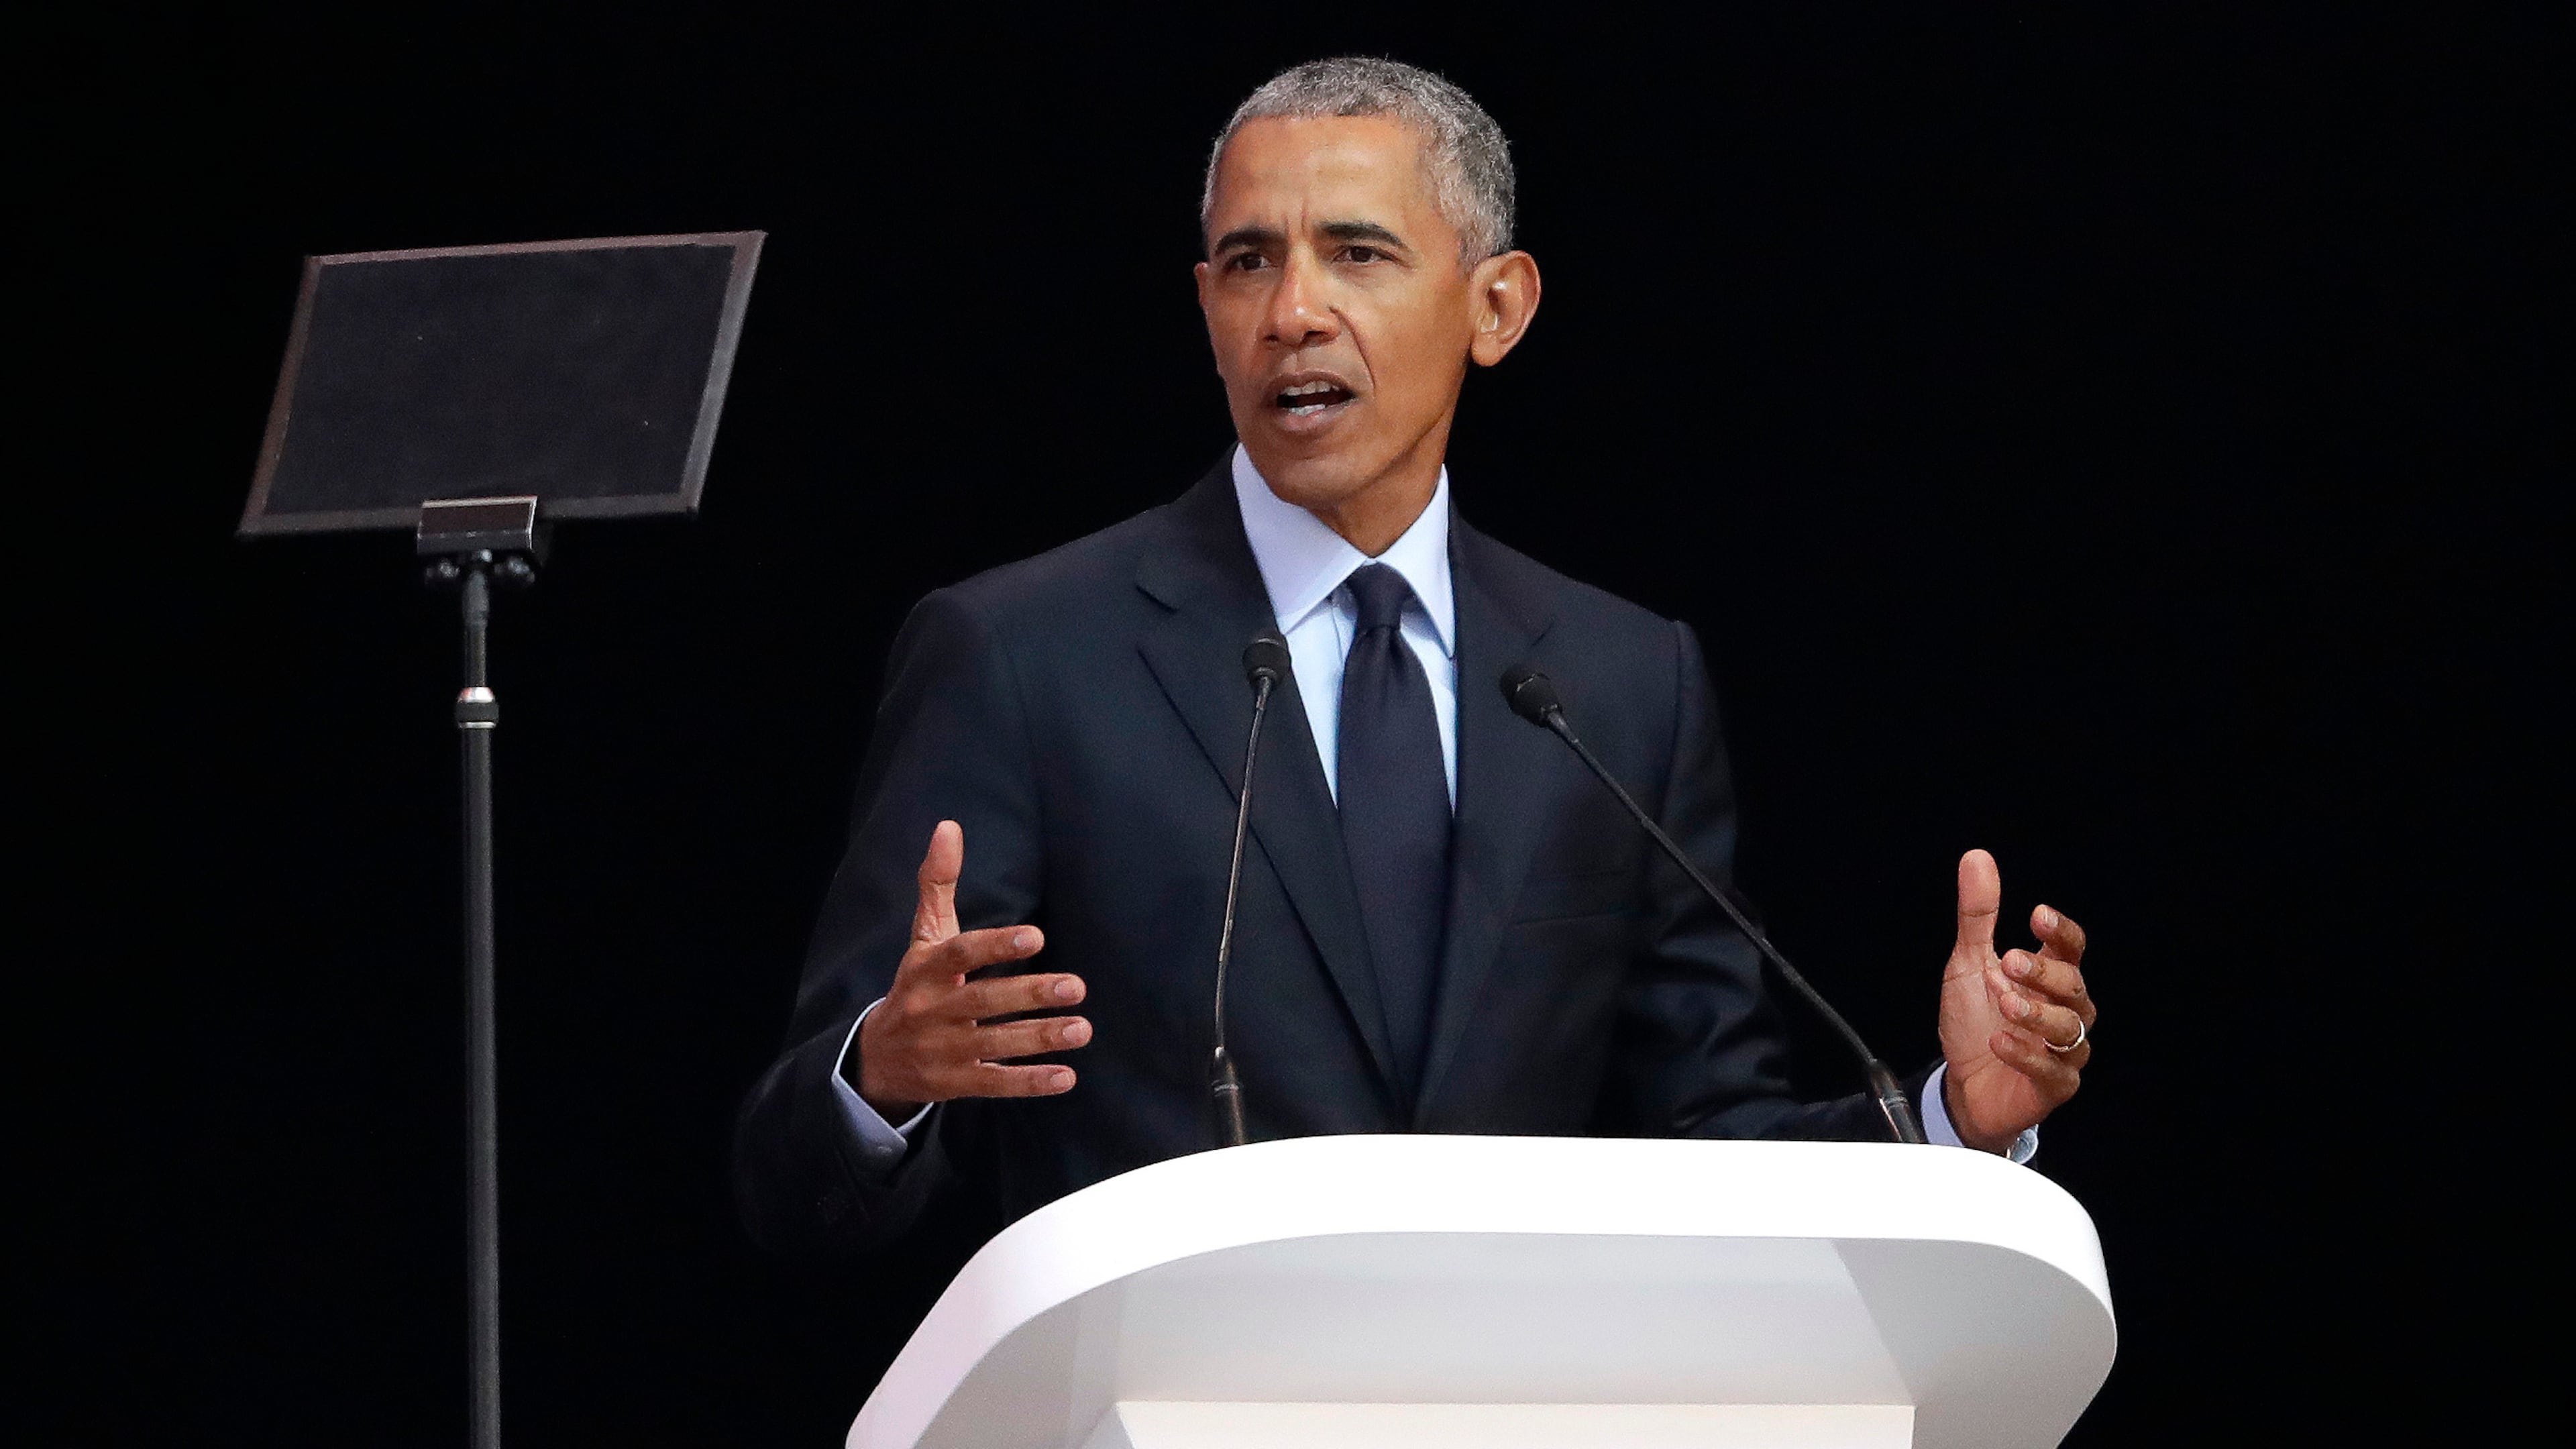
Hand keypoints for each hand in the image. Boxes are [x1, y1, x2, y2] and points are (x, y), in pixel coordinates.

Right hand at [849, 820, 1089, 1119]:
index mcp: (925, 969)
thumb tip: (949, 826)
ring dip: (1040, 1038)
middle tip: (1077, 986)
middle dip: (1030, 994)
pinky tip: (1066, 1077)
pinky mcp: (956, 1084)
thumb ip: (938, 884)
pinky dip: (1029, 1083)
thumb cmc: (916, 985)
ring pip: (994, 1044)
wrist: (876, 1059)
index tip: (1037, 937)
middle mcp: (932, 1011)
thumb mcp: (923, 937)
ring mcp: (943, 1050)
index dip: (996, 946)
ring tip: (1082, 1028)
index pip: (960, 955)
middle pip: (983, 1001)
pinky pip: (994, 1083)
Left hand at [1936, 849, 2094, 1153]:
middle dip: (2045, 972)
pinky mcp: (2054, 1086)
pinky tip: (1999, 1042)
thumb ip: (1977, 916)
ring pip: (2070, 1029)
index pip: (2071, 949)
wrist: (1963, 1085)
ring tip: (2005, 1001)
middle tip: (2009, 962)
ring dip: (2037, 1012)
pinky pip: (2053, 1071)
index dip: (2060, 932)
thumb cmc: (1975, 1021)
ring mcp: (2063, 1051)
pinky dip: (2026, 1055)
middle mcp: (2064, 1011)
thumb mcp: (1968, 964)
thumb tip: (1977, 858)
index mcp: (2049, 978)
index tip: (2037, 915)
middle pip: (2074, 986)